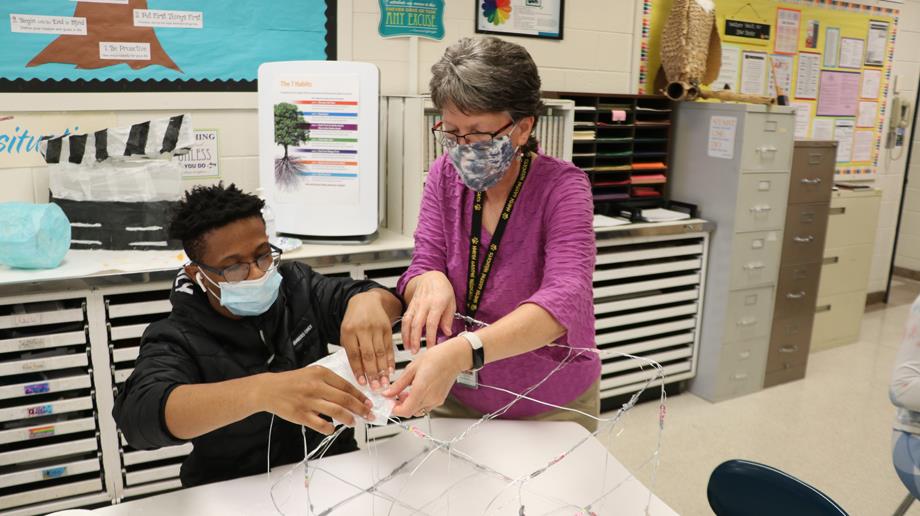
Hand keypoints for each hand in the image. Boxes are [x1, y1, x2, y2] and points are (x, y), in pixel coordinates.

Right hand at [258, 365, 372, 434]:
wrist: (269, 389)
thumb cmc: (292, 381)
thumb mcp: (312, 372)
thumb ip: (330, 381)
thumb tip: (350, 393)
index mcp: (321, 374)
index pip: (346, 385)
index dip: (360, 395)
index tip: (368, 402)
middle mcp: (316, 386)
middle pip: (345, 399)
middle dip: (360, 408)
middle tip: (368, 414)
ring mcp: (308, 401)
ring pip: (336, 412)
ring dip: (349, 419)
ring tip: (354, 422)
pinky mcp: (301, 415)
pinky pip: (320, 424)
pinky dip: (330, 428)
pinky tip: (333, 428)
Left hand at [341, 289, 397, 389]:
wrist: (367, 300)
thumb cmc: (354, 319)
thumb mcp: (346, 332)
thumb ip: (351, 349)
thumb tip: (358, 371)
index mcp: (349, 331)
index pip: (353, 354)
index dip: (358, 370)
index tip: (362, 383)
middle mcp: (363, 329)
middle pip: (368, 355)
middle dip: (372, 373)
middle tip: (375, 387)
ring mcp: (376, 328)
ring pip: (380, 352)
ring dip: (382, 370)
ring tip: (383, 382)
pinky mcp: (387, 328)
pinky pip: (389, 347)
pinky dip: (390, 360)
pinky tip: (390, 370)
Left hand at [384, 337, 470, 417]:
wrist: (454, 356)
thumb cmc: (436, 358)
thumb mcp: (412, 368)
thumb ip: (398, 384)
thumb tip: (387, 393)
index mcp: (421, 390)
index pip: (404, 411)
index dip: (394, 409)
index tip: (388, 403)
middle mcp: (430, 399)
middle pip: (410, 412)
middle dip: (400, 406)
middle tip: (395, 396)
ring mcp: (436, 401)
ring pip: (418, 411)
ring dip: (409, 405)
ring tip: (406, 392)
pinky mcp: (440, 400)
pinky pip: (426, 407)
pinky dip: (418, 403)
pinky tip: (416, 391)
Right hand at [403, 271, 455, 353]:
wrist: (431, 276)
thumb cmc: (443, 290)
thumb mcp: (451, 303)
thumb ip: (448, 318)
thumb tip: (447, 333)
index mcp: (436, 303)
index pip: (432, 323)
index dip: (430, 337)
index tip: (430, 348)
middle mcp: (424, 304)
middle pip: (417, 324)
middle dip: (415, 339)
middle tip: (416, 351)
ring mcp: (415, 305)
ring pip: (408, 322)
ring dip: (407, 336)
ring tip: (408, 348)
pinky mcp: (410, 306)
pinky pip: (405, 319)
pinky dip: (404, 330)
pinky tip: (405, 340)